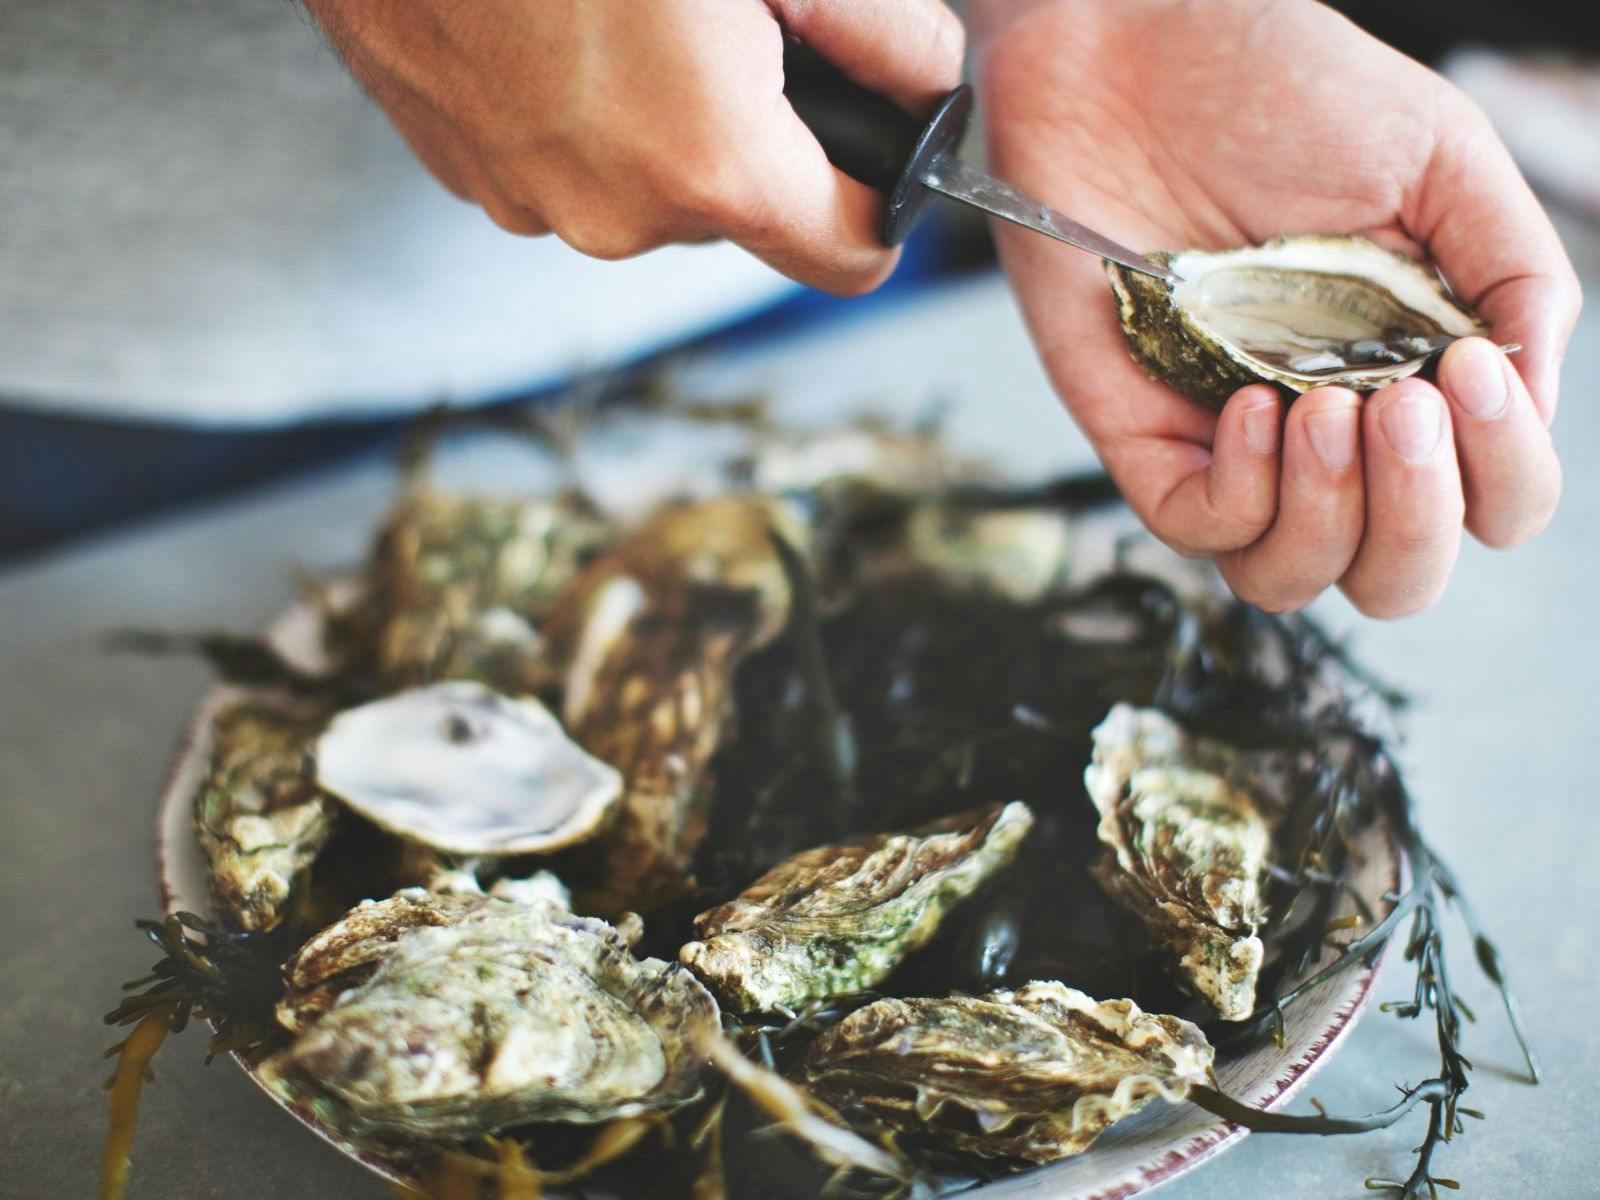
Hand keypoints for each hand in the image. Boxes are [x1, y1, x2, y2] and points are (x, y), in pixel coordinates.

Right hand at [303, 0, 961, 292]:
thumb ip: (884, 27)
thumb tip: (927, 82)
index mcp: (708, 168)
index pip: (850, 257)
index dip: (881, 197)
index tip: (877, 140)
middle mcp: (614, 213)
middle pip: (740, 216)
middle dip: (757, 136)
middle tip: (726, 25)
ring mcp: (523, 196)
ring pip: (645, 188)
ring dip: (660, 119)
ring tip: (626, 12)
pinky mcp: (459, 164)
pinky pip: (562, 162)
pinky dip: (578, 110)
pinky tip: (555, 21)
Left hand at [972, 0, 1578, 616]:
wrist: (1128, 48)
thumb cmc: (1281, 87)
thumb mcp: (1438, 159)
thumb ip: (1512, 275)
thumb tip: (1538, 396)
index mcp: (1417, 376)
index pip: (1491, 504)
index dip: (1500, 474)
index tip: (1470, 374)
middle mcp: (1332, 430)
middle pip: (1398, 575)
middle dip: (1417, 518)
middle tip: (1397, 407)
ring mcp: (1232, 442)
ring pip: (1295, 577)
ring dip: (1331, 516)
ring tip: (1325, 408)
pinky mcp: (1142, 435)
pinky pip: (1197, 531)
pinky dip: (1240, 490)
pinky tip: (1250, 399)